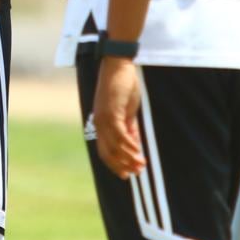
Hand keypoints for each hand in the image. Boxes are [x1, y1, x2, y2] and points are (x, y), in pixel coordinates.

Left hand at [93, 57, 145, 178]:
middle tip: (136, 173)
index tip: (128, 174)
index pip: (105, 151)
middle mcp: (99, 124)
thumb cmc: (123, 87)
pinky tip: (138, 151)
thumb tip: (135, 147)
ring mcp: (104, 119)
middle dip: (121, 165)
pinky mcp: (111, 113)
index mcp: (101, 124)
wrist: (118, 66)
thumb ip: (130, 129)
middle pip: (107, 153)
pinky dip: (129, 145)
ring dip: (128, 158)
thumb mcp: (128, 112)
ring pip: (114, 146)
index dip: (116, 164)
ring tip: (141, 165)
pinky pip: (119, 135)